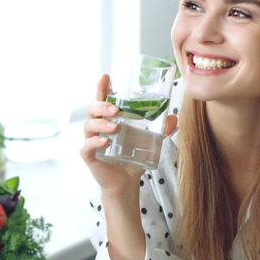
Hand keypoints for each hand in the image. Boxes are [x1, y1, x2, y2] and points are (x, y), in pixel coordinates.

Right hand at [79, 74, 177, 198]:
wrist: (126, 183)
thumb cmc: (133, 158)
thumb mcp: (149, 142)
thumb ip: (161, 130)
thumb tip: (174, 117)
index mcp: (109, 119)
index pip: (102, 99)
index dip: (102, 87)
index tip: (106, 76)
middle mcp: (98, 127)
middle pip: (92, 108)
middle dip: (102, 105)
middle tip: (116, 109)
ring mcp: (91, 141)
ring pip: (89, 125)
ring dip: (101, 123)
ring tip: (115, 127)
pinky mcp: (89, 156)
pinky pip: (86, 146)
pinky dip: (94, 142)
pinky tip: (104, 142)